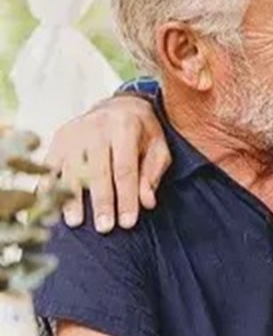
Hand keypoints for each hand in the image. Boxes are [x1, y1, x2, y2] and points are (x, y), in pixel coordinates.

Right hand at [43, 95, 170, 232]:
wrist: (119, 106)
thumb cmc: (143, 133)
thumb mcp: (158, 148)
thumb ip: (153, 174)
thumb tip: (147, 203)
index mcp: (125, 126)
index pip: (125, 169)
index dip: (126, 197)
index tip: (128, 223)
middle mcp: (96, 127)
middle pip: (97, 171)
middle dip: (102, 202)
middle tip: (105, 228)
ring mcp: (74, 132)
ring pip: (71, 170)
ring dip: (72, 198)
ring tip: (76, 222)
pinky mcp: (58, 139)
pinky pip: (51, 166)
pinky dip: (50, 188)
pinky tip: (52, 207)